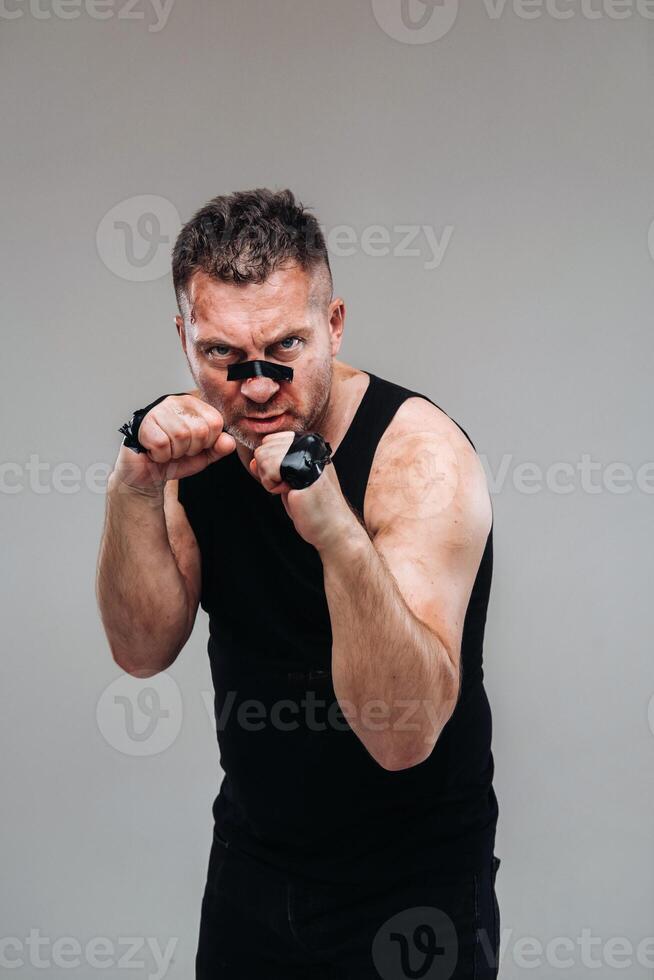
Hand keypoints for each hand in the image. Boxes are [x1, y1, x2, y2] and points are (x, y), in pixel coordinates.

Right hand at [112, 393, 235, 493]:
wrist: (146, 471)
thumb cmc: (174, 459)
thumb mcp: (202, 456)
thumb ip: (218, 448)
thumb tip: (229, 442)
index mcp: (194, 405)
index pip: (216, 422)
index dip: (208, 442)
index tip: (195, 446)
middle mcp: (176, 402)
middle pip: (199, 430)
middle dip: (191, 449)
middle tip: (178, 450)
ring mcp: (158, 410)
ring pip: (180, 435)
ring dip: (175, 453)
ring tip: (167, 451)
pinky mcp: (144, 423)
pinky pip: (162, 444)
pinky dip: (160, 455)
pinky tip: (154, 451)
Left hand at [250, 431, 355, 551]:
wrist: (333, 527)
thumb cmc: (313, 508)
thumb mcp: (289, 482)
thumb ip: (272, 468)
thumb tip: (253, 461)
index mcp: (309, 445)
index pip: (271, 440)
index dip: (271, 463)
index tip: (289, 479)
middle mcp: (309, 445)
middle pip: (264, 447)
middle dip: (269, 471)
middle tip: (290, 487)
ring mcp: (307, 455)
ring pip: (263, 456)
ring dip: (271, 479)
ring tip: (292, 490)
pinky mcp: (302, 468)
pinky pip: (269, 470)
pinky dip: (272, 486)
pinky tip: (291, 493)